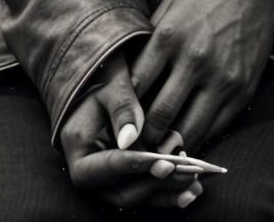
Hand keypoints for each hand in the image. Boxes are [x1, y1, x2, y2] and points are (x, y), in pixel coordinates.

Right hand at [57, 53, 205, 209]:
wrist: (103, 79)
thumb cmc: (106, 76)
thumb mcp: (111, 85)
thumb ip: (122, 108)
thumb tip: (130, 140)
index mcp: (78, 148)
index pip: (103, 168)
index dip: (132, 166)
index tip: (162, 160)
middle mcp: (91, 171)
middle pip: (121, 192)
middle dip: (155, 183)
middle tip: (185, 171)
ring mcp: (108, 179)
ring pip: (136, 197)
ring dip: (166, 194)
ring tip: (196, 185)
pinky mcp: (125, 179)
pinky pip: (145, 194)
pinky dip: (168, 195)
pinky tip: (193, 191)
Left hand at [130, 0, 273, 152]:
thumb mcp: (168, 7)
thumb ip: (147, 44)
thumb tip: (122, 84)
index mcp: (170, 36)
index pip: (134, 89)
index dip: (121, 111)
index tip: (115, 123)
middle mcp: (196, 59)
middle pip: (159, 117)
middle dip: (141, 138)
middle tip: (131, 145)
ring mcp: (223, 77)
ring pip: (188, 130)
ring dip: (169, 145)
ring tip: (156, 148)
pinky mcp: (244, 89)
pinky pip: (215, 127)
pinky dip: (197, 137)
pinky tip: (184, 136)